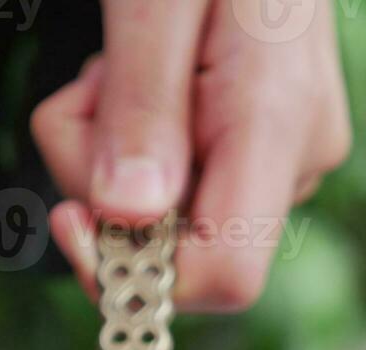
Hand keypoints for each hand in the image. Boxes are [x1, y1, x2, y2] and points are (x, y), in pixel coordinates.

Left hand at [31, 0, 349, 311]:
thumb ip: (143, 106)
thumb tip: (126, 219)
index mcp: (278, 125)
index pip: (224, 275)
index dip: (138, 273)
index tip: (70, 214)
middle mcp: (295, 158)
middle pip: (176, 243)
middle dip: (103, 183)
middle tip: (95, 84)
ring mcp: (283, 153)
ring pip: (166, 210)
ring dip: (110, 147)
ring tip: (123, 58)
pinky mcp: (261, 142)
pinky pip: (176, 175)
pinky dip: (134, 133)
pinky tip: (146, 65)